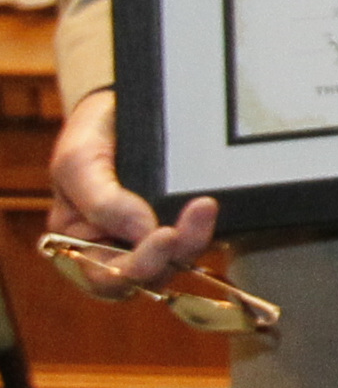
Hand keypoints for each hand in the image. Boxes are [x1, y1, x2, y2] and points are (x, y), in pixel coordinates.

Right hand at [43, 90, 218, 289]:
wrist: (119, 108)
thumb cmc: (88, 138)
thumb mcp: (77, 162)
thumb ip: (101, 201)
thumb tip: (144, 231)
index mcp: (80, 245)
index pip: (108, 279)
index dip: (139, 266)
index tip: (166, 234)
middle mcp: (117, 250)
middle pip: (150, 276)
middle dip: (174, 253)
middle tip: (198, 214)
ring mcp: (151, 238)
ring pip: (178, 260)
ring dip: (196, 238)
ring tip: (205, 205)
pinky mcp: (181, 223)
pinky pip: (196, 238)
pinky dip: (204, 227)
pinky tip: (208, 207)